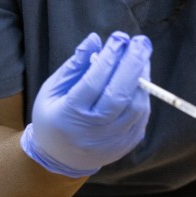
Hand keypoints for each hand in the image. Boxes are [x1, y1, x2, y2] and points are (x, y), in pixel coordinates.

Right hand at [20, 31, 151, 177]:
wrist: (59, 159)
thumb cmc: (53, 116)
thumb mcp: (53, 89)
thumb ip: (74, 65)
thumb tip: (95, 40)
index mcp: (69, 115)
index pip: (93, 82)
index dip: (109, 57)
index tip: (120, 37)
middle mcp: (92, 131)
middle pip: (119, 95)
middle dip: (133, 64)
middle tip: (141, 41)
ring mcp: (111, 141)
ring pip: (135, 107)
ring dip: (143, 78)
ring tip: (141, 56)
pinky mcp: (126, 146)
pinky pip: (141, 117)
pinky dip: (143, 95)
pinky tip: (140, 78)